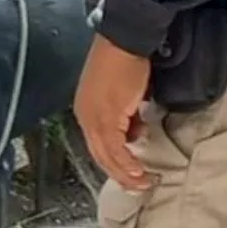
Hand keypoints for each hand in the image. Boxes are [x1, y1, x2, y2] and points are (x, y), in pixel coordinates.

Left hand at [74, 34, 153, 190]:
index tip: (130, 172)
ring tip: (141, 182)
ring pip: (107, 155)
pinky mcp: (106, 117)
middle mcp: (85, 117)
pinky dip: (127, 162)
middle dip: (119, 173)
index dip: (114, 161)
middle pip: (100, 154)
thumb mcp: (124, 94)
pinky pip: (115, 148)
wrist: (124, 42)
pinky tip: (138, 171)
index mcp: (86, 111)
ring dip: (125, 172)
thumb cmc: (124, 61)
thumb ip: (126, 114)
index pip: (98, 144)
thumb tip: (135, 129)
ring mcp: (93, 118)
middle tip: (136, 185)